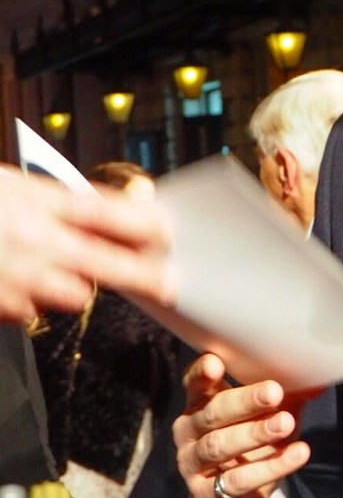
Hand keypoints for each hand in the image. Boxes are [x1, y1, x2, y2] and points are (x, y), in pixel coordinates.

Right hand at [0, 166, 174, 323]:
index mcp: (37, 202)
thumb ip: (64, 198)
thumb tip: (115, 203)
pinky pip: (36, 313)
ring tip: (65, 269)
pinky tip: (24, 283)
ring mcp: (18, 278)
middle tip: (170, 284)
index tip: (167, 231)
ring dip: (82, 285)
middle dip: (144, 275)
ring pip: (78, 294)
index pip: (106, 212)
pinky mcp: (2, 308)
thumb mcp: (13, 185)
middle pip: (105, 261)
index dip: (143, 223)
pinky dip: (38, 302)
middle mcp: (32, 241)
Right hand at [173, 353, 311, 497]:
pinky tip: (295, 454)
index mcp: (201, 401)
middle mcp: (190, 429)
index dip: (202, 373)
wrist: (238, 495)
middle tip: (274, 392)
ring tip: (285, 424)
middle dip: (245, 401)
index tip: (217, 364)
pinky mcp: (204, 492)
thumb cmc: (252, 438)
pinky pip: (236, 480)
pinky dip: (269, 468)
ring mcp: (192, 462)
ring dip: (255, 433)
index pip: (195, 383)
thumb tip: (317, 376)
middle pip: (213, 412)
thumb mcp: (267, 412)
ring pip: (220, 445)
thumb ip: (285, 392)